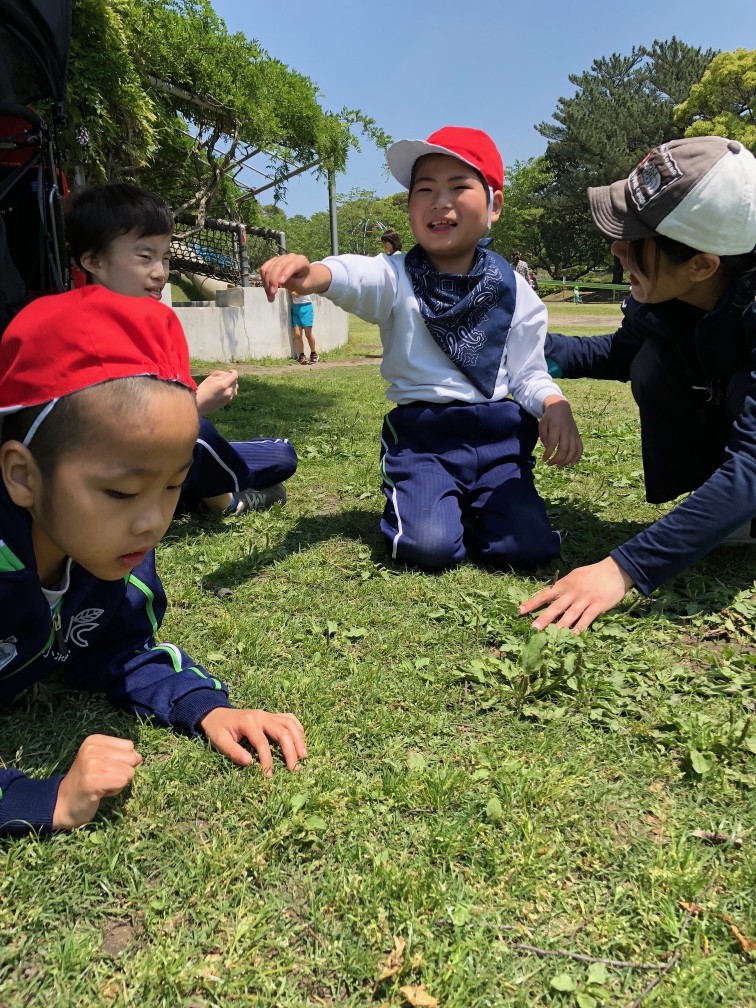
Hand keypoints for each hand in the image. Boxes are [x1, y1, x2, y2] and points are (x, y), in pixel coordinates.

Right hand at [53, 734, 141, 829]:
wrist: (64, 803)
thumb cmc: (88, 782)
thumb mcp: (104, 762)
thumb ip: (122, 756)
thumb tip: (139, 757)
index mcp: (94, 740)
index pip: (129, 746)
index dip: (122, 761)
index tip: (104, 769)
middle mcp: (91, 748)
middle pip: (131, 758)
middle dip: (122, 772)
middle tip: (102, 779)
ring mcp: (90, 764)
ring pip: (128, 772)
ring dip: (118, 783)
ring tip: (100, 786)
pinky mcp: (92, 780)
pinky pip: (121, 782)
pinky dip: (115, 790)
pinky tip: (100, 793)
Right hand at [196, 369, 238, 415]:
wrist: (199, 404)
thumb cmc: (203, 389)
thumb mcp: (210, 378)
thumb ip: (221, 374)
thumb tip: (228, 374)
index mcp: (224, 385)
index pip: (235, 376)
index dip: (233, 372)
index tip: (230, 371)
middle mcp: (228, 392)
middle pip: (235, 382)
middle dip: (231, 378)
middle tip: (223, 378)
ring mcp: (228, 398)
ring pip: (235, 388)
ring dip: (231, 384)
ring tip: (224, 384)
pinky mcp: (227, 402)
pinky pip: (232, 394)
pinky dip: (230, 390)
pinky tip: (222, 390)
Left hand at [200, 707, 306, 776]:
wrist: (216, 713)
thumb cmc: (217, 729)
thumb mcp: (219, 741)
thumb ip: (233, 751)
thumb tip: (249, 763)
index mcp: (249, 722)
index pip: (262, 743)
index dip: (267, 760)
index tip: (268, 775)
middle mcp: (261, 716)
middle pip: (282, 731)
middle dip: (290, 750)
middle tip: (294, 768)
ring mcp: (268, 714)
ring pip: (289, 724)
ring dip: (298, 739)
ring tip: (303, 756)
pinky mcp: (271, 715)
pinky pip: (289, 718)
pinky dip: (297, 728)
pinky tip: (301, 740)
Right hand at [259, 254, 330, 301]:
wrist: (306, 279)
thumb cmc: (306, 283)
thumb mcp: (303, 286)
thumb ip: (292, 283)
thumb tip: (279, 281)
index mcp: (300, 261)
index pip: (292, 265)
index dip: (285, 273)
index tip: (280, 284)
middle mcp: (289, 257)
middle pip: (277, 266)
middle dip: (273, 281)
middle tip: (272, 295)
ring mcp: (280, 259)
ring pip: (268, 268)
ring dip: (266, 283)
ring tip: (270, 296)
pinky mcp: (273, 262)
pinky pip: (264, 269)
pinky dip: (264, 280)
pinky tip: (267, 290)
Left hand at [519, 556, 635, 632]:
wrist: (615, 570)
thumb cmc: (593, 574)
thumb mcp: (574, 576)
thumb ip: (563, 587)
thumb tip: (549, 595)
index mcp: (564, 584)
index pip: (545, 594)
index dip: (532, 603)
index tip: (520, 611)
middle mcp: (572, 592)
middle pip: (555, 607)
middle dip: (543, 619)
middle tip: (533, 629)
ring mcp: (585, 599)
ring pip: (570, 615)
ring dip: (560, 627)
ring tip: (551, 636)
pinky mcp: (597, 606)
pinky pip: (586, 619)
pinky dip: (579, 628)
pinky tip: (573, 636)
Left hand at [539, 396, 582, 466]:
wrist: (561, 407)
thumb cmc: (549, 417)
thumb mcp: (542, 423)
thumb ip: (543, 435)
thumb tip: (547, 447)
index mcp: (556, 427)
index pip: (553, 443)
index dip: (548, 453)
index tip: (544, 459)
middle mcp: (566, 431)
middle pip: (564, 449)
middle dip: (557, 459)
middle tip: (550, 464)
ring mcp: (573, 434)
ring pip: (573, 450)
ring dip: (566, 461)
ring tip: (559, 466)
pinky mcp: (577, 436)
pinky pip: (580, 447)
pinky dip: (577, 456)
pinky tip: (572, 463)